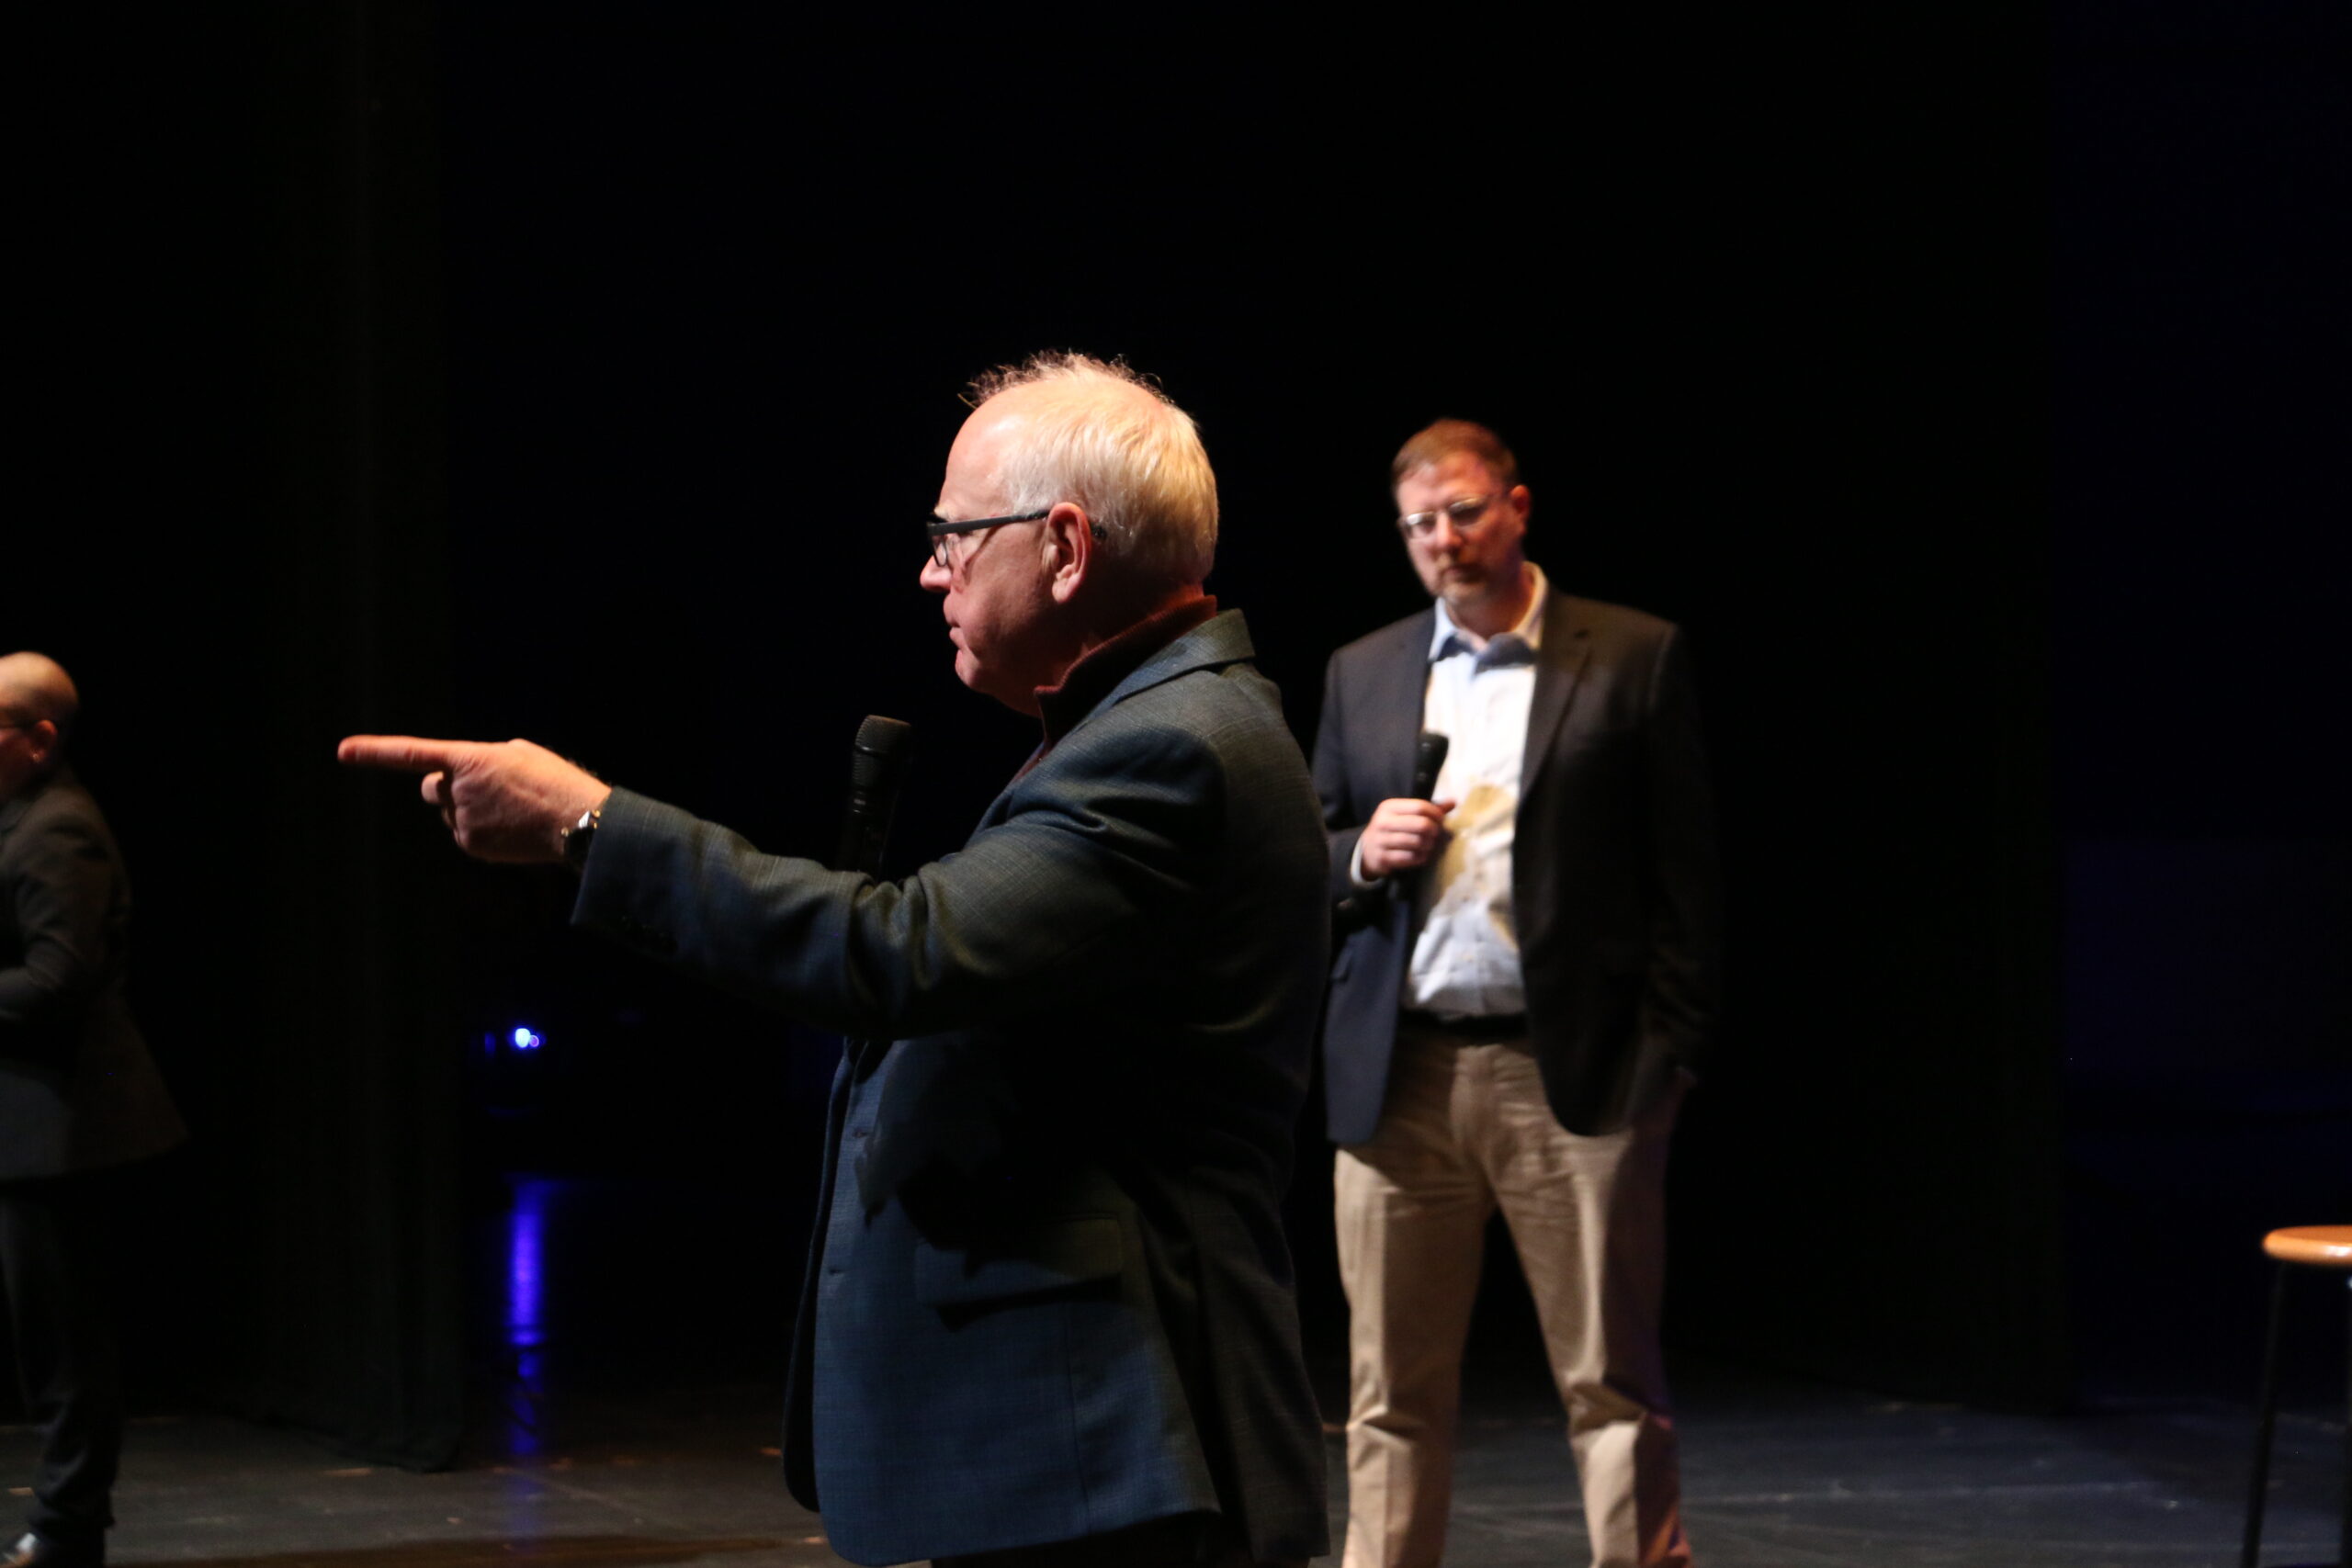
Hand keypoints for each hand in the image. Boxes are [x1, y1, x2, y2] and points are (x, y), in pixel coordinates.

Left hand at [337, 734, 610, 863]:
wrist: (576, 821)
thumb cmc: (554, 781)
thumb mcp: (518, 754)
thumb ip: (481, 760)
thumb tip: (466, 777)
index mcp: (470, 759)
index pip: (412, 754)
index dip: (375, 752)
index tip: (343, 751)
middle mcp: (458, 790)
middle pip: (431, 788)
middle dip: (444, 787)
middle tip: (481, 789)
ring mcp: (462, 821)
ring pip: (451, 813)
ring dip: (470, 809)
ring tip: (512, 810)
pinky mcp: (471, 845)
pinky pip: (465, 833)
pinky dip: (482, 830)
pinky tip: (512, 827)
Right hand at [1358, 796, 1453, 878]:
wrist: (1367, 849)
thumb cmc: (1393, 828)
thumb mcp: (1404, 814)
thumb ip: (1428, 808)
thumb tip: (1453, 802)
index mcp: (1389, 807)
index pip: (1419, 806)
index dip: (1435, 813)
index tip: (1441, 820)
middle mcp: (1383, 822)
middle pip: (1421, 824)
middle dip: (1434, 830)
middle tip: (1436, 834)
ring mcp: (1381, 841)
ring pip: (1417, 842)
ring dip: (1429, 845)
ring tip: (1431, 845)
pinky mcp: (1383, 858)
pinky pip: (1410, 858)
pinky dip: (1422, 857)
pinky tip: (1423, 855)